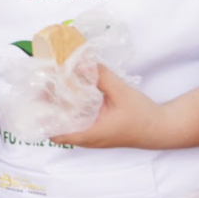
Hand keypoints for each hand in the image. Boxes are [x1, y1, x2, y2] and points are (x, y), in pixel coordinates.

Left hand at [50, 66, 176, 149]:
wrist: (162, 128)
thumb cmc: (142, 115)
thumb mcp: (120, 92)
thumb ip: (101, 76)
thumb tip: (81, 59)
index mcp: (90, 134)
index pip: (55, 133)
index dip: (42, 118)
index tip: (36, 98)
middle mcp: (88, 138)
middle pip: (58, 127)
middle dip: (48, 108)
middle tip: (42, 85)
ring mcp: (93, 136)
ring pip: (68, 124)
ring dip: (59, 107)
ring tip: (52, 85)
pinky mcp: (99, 130)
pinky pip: (79, 121)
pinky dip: (72, 109)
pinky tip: (72, 92)